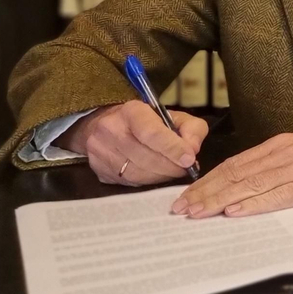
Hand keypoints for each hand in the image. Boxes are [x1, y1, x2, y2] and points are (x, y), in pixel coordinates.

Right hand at [60, 101, 208, 186]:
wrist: (108, 125)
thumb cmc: (147, 121)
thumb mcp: (174, 116)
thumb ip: (191, 129)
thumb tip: (192, 149)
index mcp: (131, 111)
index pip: (152, 133)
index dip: (172, 148)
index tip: (189, 159)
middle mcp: (110, 129)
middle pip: (145, 156)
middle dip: (170, 166)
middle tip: (185, 169)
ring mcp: (101, 151)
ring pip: (137, 173)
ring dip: (161, 176)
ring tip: (173, 172)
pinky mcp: (100, 170)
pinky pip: (128, 182)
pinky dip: (147, 182)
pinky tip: (157, 176)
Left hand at [170, 116, 292, 217]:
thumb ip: (281, 167)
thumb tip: (249, 188)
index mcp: (282, 144)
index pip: (235, 164)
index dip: (207, 181)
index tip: (185, 197)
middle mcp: (286, 151)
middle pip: (236, 174)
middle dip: (204, 193)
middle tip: (179, 211)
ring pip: (252, 183)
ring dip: (220, 200)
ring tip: (197, 214)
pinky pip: (280, 194)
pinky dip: (255, 203)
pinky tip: (237, 211)